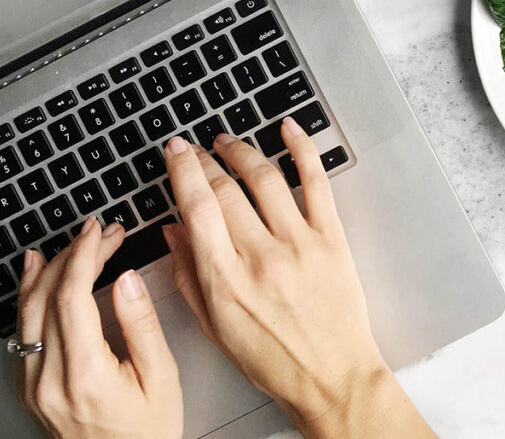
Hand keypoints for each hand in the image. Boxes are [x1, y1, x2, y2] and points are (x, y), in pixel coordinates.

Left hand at [16, 218, 182, 438]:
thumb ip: (141, 324)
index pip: (71, 297)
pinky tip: (39, 276)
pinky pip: (24, 332)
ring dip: (50, 270)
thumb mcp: (162, 376)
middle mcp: (50, 381)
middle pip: (46, 298)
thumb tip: (128, 278)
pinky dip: (31, 296)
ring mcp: (34, 386)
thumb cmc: (148, 432)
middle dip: (74, 254)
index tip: (101, 230)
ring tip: (71, 242)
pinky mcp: (31, 388)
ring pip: (27, 312)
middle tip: (101, 231)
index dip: (85, 254)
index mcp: (86, 375)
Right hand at [163, 121, 434, 438]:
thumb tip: (172, 230)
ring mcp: (299, 244)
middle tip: (195, 147)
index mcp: (226, 282)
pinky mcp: (331, 237)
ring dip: (242, 151)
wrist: (331, 375)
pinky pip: (316, 181)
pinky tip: (288, 129)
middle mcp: (261, 258)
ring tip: (228, 141)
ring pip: (265, 178)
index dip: (183, 171)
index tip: (176, 152)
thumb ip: (188, 276)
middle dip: (205, 159)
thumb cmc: (273, 358)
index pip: (198, 209)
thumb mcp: (215, 328)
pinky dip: (301, 149)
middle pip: (226, 190)